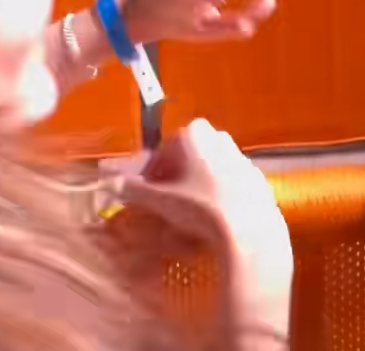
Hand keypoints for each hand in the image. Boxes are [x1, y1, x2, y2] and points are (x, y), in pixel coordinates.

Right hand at [113, 119, 292, 340]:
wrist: (249, 232)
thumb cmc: (199, 208)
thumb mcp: (160, 200)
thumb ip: (133, 190)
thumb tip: (108, 184)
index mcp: (194, 133)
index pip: (162, 151)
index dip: (149, 174)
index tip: (143, 195)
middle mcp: (219, 137)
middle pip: (185, 158)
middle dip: (171, 179)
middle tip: (162, 206)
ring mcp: (241, 157)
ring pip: (207, 171)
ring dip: (193, 188)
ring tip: (185, 219)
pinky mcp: (256, 180)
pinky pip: (228, 185)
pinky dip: (216, 197)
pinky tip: (212, 222)